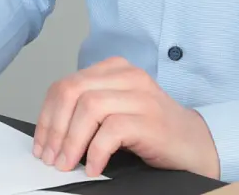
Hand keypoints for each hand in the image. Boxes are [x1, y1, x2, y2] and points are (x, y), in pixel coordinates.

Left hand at [33, 57, 218, 177]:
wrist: (197, 144)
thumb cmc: (153, 130)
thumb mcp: (117, 110)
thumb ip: (89, 110)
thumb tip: (50, 134)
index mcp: (114, 69)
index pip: (66, 84)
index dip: (47, 116)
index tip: (41, 143)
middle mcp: (127, 76)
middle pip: (72, 91)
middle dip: (54, 127)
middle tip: (49, 157)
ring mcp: (140, 96)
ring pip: (89, 108)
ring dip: (71, 141)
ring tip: (67, 164)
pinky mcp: (150, 119)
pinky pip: (111, 131)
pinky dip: (96, 152)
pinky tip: (93, 168)